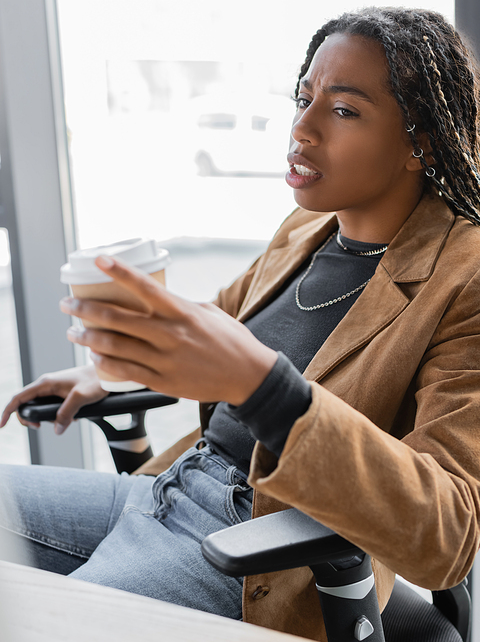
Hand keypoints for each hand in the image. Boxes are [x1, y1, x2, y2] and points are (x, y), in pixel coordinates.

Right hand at [0, 364, 107, 434]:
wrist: (107, 374)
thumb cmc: (95, 380)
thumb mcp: (81, 398)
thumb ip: (67, 413)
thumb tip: (56, 429)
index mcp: (45, 383)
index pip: (18, 398)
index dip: (7, 412)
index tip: (1, 425)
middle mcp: (46, 385)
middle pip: (26, 405)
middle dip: (30, 419)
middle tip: (41, 427)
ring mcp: (53, 389)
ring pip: (39, 407)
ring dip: (47, 418)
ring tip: (64, 421)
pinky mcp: (61, 393)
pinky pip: (51, 407)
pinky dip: (57, 416)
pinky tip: (71, 418)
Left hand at [60, 255, 277, 405]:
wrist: (249, 377)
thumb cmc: (231, 341)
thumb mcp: (208, 313)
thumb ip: (180, 307)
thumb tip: (158, 300)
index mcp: (181, 312)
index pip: (144, 287)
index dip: (119, 272)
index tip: (98, 260)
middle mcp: (170, 334)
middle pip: (118, 319)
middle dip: (86, 310)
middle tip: (67, 305)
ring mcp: (165, 360)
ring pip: (115, 347)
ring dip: (88, 338)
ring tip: (73, 332)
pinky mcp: (163, 381)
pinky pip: (126, 371)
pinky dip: (105, 363)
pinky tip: (94, 358)